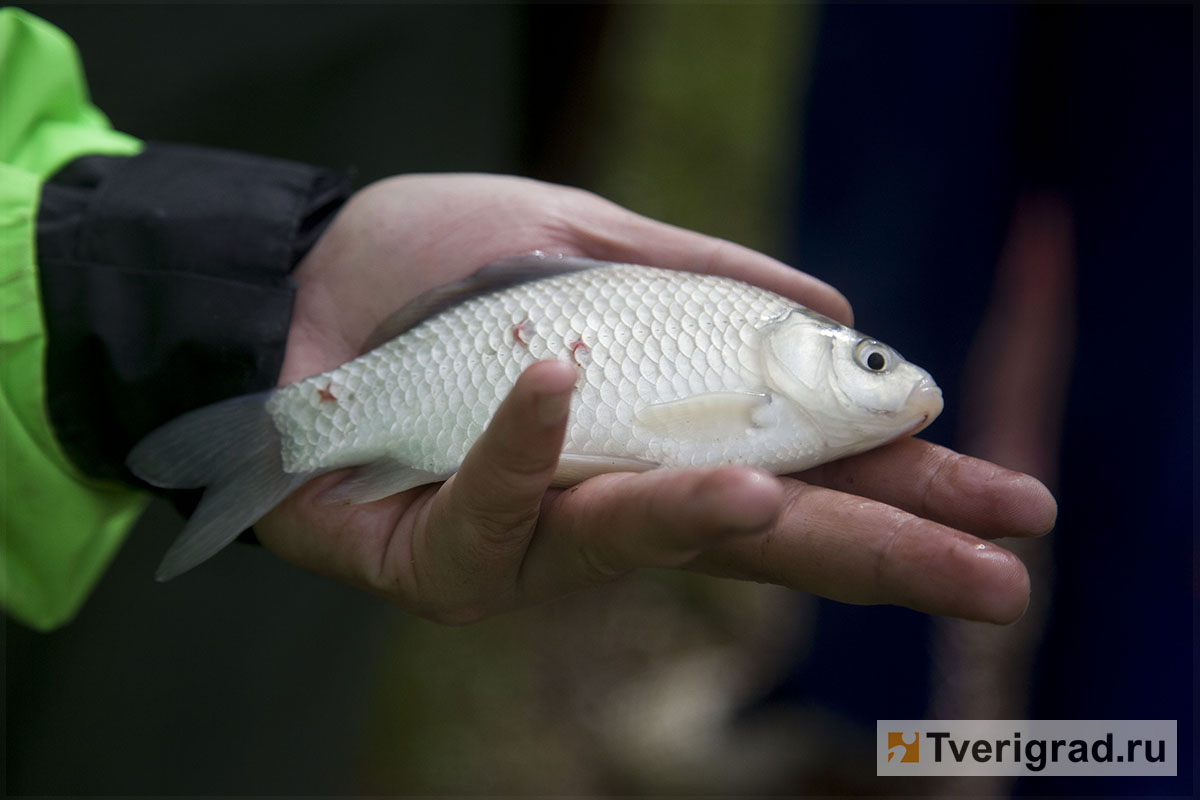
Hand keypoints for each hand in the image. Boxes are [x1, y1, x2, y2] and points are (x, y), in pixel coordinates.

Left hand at [256, 174, 1054, 624]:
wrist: (294, 285)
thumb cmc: (441, 271)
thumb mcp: (594, 243)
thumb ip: (709, 284)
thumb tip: (847, 322)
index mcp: (670, 435)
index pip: (812, 470)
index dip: (908, 488)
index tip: (1011, 504)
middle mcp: (620, 502)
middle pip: (763, 540)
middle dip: (877, 553)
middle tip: (995, 576)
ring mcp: (535, 542)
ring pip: (636, 544)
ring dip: (706, 517)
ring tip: (772, 500)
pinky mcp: (442, 557)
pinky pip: (494, 508)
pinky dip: (524, 442)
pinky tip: (556, 374)